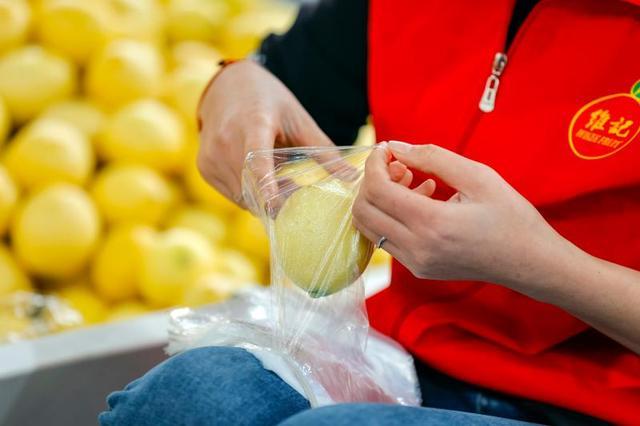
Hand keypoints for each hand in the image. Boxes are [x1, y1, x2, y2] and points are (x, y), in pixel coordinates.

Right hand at [197, 60, 334, 206]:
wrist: (228, 87)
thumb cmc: (271, 103)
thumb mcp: (299, 120)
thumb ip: (324, 152)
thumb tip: (352, 179)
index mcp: (253, 123)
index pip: (256, 159)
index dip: (265, 183)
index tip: (274, 204)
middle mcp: (225, 139)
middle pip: (251, 185)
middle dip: (275, 200)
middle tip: (296, 202)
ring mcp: (210, 155)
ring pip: (241, 195)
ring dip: (262, 199)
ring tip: (278, 185)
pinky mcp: (203, 167)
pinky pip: (231, 194)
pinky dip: (248, 195)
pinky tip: (259, 181)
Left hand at [352, 141, 566, 291]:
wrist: (530, 262)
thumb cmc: (511, 216)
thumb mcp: (477, 176)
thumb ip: (431, 157)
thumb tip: (395, 147)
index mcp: (432, 224)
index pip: (377, 190)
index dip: (374, 164)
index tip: (387, 149)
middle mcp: (417, 248)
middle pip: (362, 211)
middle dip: (372, 181)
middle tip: (400, 166)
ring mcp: (415, 263)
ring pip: (369, 227)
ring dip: (380, 200)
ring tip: (413, 181)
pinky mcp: (418, 268)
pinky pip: (386, 239)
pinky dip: (392, 215)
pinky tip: (422, 199)